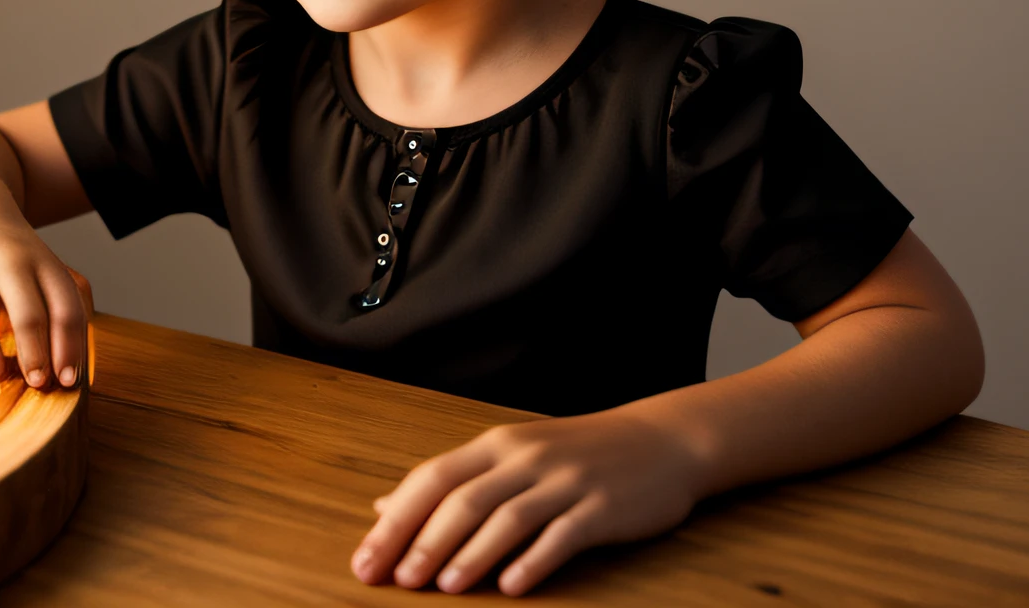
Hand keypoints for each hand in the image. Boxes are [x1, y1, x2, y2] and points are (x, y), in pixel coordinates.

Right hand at [0, 191, 89, 389]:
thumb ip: (59, 299)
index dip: (69, 347)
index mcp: (43, 262)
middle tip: (37, 384)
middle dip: (36, 354)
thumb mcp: (42, 259)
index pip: (66, 308)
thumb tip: (70, 360)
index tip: (68, 380)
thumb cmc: (7, 244)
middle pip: (30, 314)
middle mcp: (10, 261)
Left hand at [351, 410, 704, 595]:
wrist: (662, 440)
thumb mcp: (508, 456)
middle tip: (397, 582)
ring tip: (445, 587)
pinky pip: (562, 535)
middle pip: (463, 499)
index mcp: (495, 444)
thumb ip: (449, 482)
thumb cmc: (575, 453)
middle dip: (424, 543)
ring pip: (508, 516)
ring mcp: (565, 480)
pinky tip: (511, 587)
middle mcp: (525, 457)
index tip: (366, 560)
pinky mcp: (602, 506)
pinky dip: (534, 560)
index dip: (395, 522)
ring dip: (472, 554)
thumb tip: (382, 505)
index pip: (432, 479)